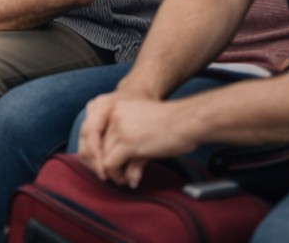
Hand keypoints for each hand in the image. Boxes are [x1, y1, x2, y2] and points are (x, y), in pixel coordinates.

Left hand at [77, 91, 195, 187]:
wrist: (188, 120)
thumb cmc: (174, 125)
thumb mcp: (144, 128)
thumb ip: (130, 145)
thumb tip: (126, 173)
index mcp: (117, 108)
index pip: (100, 133)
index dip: (103, 152)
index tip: (112, 165)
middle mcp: (114, 116)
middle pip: (99, 145)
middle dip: (106, 164)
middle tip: (117, 177)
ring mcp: (119, 129)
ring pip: (103, 156)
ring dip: (112, 172)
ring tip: (123, 180)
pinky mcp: (127, 143)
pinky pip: (111, 164)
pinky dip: (117, 175)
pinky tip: (129, 181)